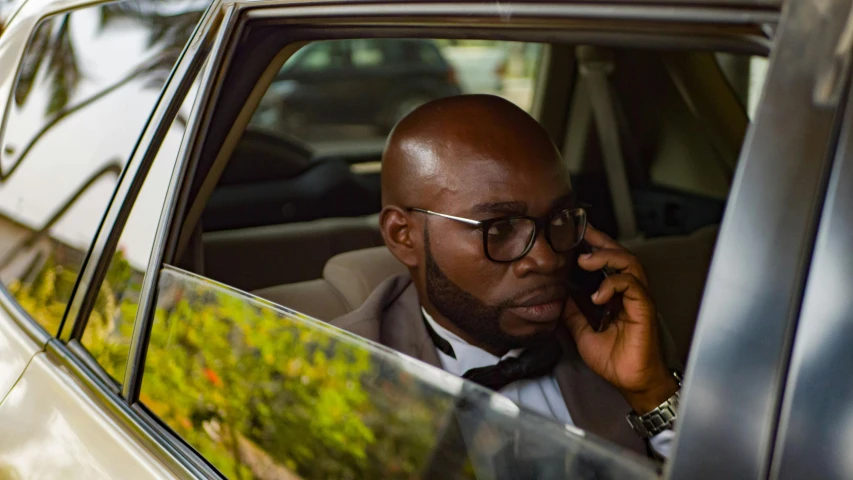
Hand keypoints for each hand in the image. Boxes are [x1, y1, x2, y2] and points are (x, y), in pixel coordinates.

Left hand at [564, 225, 676, 412]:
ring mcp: (639, 299)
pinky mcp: (644, 310)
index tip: (577, 234)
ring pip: (629, 263)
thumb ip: (572, 312)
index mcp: (617, 295)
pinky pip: (633, 286)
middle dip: (601, 241)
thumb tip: (557, 296)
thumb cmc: (613, 359)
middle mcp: (630, 293)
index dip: (595, 245)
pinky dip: (614, 284)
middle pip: (621, 254)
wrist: (630, 382)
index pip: (608, 261)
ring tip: (585, 261)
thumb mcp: (582, 331)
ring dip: (607, 257)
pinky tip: (598, 295)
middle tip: (582, 234)